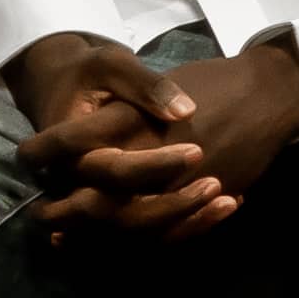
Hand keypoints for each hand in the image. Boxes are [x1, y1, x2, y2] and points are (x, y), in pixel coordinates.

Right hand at [10, 30, 228, 242]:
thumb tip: (185, 111)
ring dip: (183, 220)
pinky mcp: (111, 208)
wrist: (68, 90)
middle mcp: (73, 185)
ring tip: (229, 199)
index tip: (198, 150)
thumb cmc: (93, 73)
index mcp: (69, 152)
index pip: (112, 170)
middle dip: (171, 202)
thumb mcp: (112, 64)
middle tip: (218, 182)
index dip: (155, 165)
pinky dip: (185, 224)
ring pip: (135, 230)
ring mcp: (89, 201)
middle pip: (123, 212)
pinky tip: (229, 203)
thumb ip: (146, 87)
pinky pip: (146, 232)